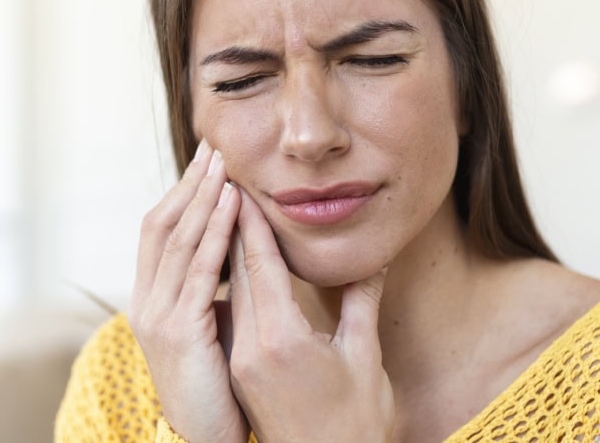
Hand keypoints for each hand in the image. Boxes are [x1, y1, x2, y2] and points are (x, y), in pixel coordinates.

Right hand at [128, 141, 249, 442]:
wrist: (204, 441)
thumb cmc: (217, 392)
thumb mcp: (211, 333)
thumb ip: (214, 297)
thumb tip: (235, 261)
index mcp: (151, 300)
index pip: (160, 231)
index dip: (182, 193)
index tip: (207, 162)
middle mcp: (146, 302)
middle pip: (162, 225)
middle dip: (189, 184)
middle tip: (214, 147)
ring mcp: (157, 316)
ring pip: (179, 241)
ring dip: (203, 198)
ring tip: (224, 165)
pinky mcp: (179, 332)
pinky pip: (200, 271)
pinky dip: (215, 233)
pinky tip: (232, 206)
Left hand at [226, 187, 393, 441]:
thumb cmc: (356, 423)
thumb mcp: (364, 357)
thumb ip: (361, 302)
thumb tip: (372, 257)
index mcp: (281, 341)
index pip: (259, 266)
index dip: (252, 222)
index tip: (244, 183)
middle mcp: (251, 349)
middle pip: (236, 273)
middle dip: (232, 224)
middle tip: (227, 181)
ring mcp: (242, 363)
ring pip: (231, 292)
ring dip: (228, 250)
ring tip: (227, 209)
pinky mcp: (241, 372)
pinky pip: (233, 314)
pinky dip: (234, 282)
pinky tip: (236, 263)